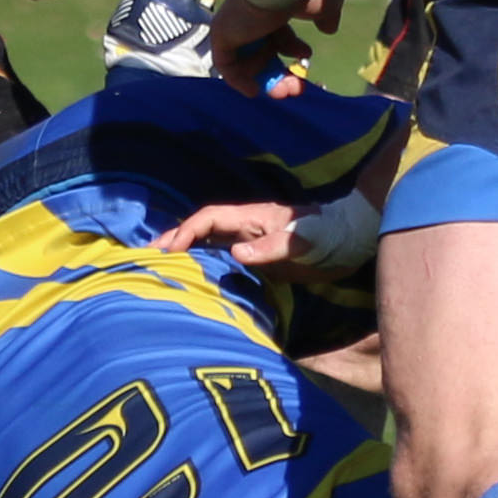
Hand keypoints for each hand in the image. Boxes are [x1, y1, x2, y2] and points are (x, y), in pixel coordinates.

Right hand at [153, 200, 341, 279]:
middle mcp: (246, 227)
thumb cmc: (328, 235)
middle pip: (202, 229)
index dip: (187, 231)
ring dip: (186, 253)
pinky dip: (204, 265)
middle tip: (148, 257)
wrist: (350, 241)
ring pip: (209, 244)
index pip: (209, 218)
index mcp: (252, 217)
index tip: (170, 250)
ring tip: (160, 269)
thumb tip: (236, 253)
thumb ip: (273, 247)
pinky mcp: (257, 258)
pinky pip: (223, 259)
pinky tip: (192, 281)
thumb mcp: (302, 242)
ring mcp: (250, 241)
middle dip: (175, 239)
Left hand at [209, 0, 344, 98]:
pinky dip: (238, 80)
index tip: (306, 56)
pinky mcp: (220, 35)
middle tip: (296, 88)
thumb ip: (327, 15)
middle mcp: (246, 14)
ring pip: (247, 61)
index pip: (274, 32)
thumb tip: (329, 29)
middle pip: (261, 51)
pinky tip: (255, 92)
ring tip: (285, 92)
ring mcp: (231, 24)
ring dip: (267, 80)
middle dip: (280, 73)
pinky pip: (226, 65)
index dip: (290, 49)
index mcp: (267, 4)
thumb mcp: (324, 3)